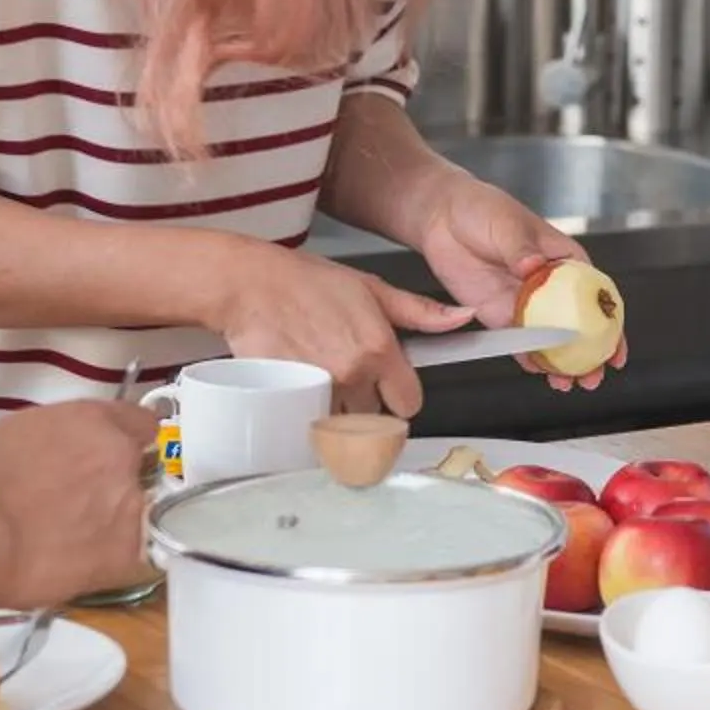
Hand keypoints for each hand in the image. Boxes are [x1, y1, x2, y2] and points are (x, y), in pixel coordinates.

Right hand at [0, 397, 158, 606]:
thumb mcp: (22, 434)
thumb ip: (60, 440)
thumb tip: (65, 455)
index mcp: (96, 421)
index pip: (141, 425)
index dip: (127, 444)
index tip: (115, 458)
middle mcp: (121, 457)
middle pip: (136, 472)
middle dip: (112, 486)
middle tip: (76, 506)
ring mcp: (129, 506)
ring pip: (134, 516)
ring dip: (109, 526)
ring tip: (68, 543)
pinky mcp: (126, 554)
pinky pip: (129, 557)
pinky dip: (107, 562)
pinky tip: (77, 566)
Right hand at [204, 240, 461, 417]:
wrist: (247, 284)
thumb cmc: (304, 281)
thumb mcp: (370, 287)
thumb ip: (419, 311)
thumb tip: (462, 317)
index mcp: (379, 348)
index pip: (409, 403)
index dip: (399, 396)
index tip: (387, 386)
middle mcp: (354, 373)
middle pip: (375, 419)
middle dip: (365, 405)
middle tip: (348, 379)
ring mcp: (319, 390)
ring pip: (342, 426)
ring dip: (337, 414)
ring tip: (323, 383)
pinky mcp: (288, 400)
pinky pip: (309, 428)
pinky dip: (308, 419)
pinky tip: (302, 394)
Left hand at [414, 177, 619, 390]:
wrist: (441, 217)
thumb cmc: (482, 208)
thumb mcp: (506, 222)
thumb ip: (520, 247)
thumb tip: (532, 265)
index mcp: (564, 260)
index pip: (596, 295)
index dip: (611, 323)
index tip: (616, 348)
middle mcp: (549, 286)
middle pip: (577, 325)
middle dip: (589, 354)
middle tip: (591, 377)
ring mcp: (525, 303)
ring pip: (550, 340)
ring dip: (561, 363)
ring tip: (566, 383)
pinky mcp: (500, 315)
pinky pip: (518, 342)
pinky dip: (529, 359)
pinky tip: (538, 372)